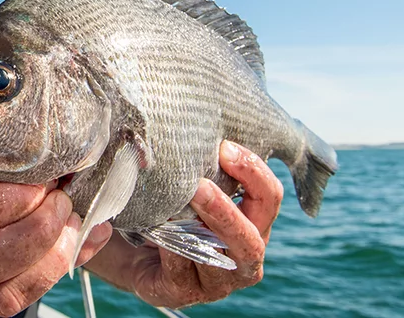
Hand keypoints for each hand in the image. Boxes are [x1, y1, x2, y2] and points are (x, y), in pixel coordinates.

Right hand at [0, 178, 112, 316]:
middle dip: (37, 232)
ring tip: (70, 228)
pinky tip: (67, 250)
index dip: (15, 200)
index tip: (45, 181)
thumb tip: (57, 165)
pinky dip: (47, 278)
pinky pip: (9, 305)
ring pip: (1, 294)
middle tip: (62, 205)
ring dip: (48, 261)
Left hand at [83, 140, 283, 307]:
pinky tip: (156, 230)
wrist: (134, 249)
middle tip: (200, 182)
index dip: (253, 173)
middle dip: (228, 207)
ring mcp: (218, 280)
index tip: (225, 146)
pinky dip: (171, 249)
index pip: (269, 198)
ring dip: (203, 227)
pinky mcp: (185, 292)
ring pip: (222, 257)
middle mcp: (244, 255)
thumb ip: (205, 162)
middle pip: (253, 235)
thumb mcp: (193, 182)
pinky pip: (182, 271)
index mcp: (254, 223)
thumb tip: (196, 110)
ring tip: (184, 200)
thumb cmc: (173, 207)